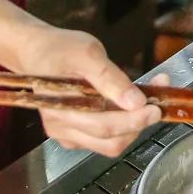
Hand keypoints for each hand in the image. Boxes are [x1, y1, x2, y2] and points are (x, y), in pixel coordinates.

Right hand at [11, 23, 161, 156]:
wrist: (37, 52)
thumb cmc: (59, 49)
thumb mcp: (88, 52)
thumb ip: (111, 78)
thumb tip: (135, 102)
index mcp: (61, 106)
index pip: (104, 125)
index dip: (135, 120)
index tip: (156, 107)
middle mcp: (61, 126)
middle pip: (110, 140)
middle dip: (138, 123)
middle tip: (156, 102)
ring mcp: (65, 134)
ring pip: (109, 145)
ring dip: (132, 127)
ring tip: (143, 103)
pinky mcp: (71, 135)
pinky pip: (102, 141)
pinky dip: (120, 128)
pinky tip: (125, 108)